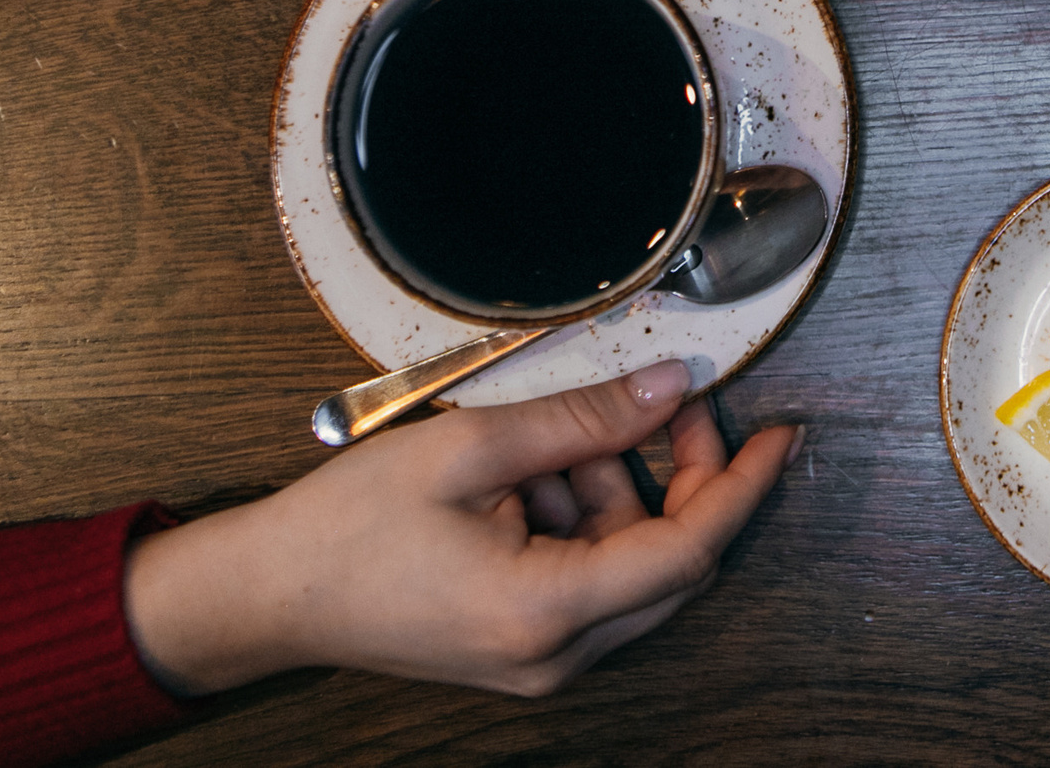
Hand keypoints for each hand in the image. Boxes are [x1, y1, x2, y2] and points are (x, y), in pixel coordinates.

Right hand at [123, 360, 798, 696]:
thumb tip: (671, 388)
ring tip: (563, 432)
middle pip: (671, 563)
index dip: (744, 486)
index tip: (783, 435)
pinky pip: (590, 576)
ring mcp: (540, 661)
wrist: (267, 594)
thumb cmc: (348, 525)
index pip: (689, 550)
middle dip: (686, 475)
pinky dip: (584, 515)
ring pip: (631, 565)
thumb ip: (582, 418)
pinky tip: (536, 471)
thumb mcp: (470, 446)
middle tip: (672, 403)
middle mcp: (556, 655)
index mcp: (547, 612)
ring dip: (622, 488)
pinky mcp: (522, 646)